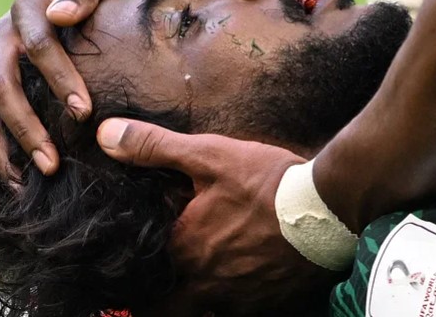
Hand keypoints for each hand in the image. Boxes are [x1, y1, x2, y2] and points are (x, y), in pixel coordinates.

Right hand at [0, 0, 136, 176]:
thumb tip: (61, 14)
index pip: (38, 46)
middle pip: (1, 85)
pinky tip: (19, 175)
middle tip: (53, 163)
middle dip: (26, 127)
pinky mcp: (5, 76)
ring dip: (5, 145)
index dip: (58, 80)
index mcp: (27, 7)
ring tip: (30, 180)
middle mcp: (5, 35)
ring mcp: (0, 58)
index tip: (84, 112)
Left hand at [96, 119, 338, 315]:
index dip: (138, 270)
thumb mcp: (209, 155)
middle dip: (162, 299)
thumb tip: (106, 136)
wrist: (329, 208)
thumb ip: (155, 148)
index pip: (142, 275)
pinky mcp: (271, 306)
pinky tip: (253, 276)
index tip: (139, 265)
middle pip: (167, 309)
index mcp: (183, 252)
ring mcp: (239, 301)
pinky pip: (245, 311)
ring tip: (219, 272)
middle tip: (166, 284)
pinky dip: (242, 299)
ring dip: (206, 298)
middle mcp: (205, 286)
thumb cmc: (268, 182)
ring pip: (208, 311)